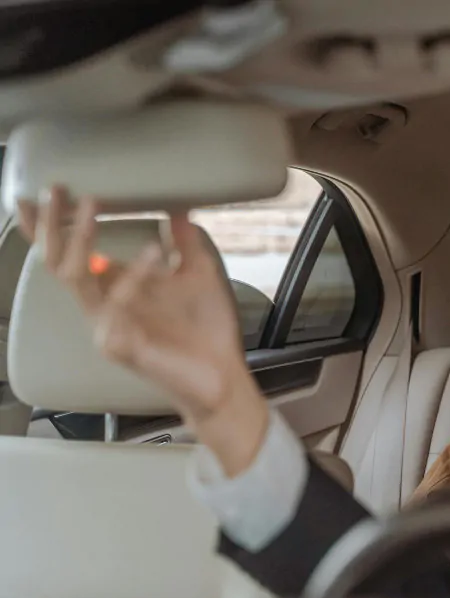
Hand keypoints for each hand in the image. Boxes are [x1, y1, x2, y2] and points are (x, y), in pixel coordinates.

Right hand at [17, 187, 268, 475]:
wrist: (223, 374)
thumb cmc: (207, 330)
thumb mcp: (199, 275)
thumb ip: (185, 243)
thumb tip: (180, 209)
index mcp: (115, 289)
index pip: (70, 254)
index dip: (51, 226)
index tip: (45, 192)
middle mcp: (103, 306)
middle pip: (58, 261)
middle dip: (52, 224)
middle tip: (57, 191)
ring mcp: (106, 327)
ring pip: (74, 278)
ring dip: (81, 239)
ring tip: (92, 205)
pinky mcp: (119, 346)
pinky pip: (114, 306)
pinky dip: (132, 276)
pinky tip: (153, 252)